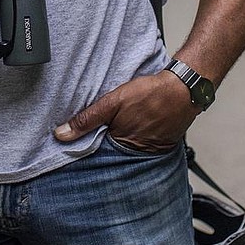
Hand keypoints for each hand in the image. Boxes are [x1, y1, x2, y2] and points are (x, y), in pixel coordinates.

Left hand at [53, 70, 198, 151]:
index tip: (72, 147)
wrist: (183, 89)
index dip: (84, 148)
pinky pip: (139, 146)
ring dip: (117, 144)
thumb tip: (61, 134)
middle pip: (109, 155)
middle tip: (93, 136)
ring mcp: (148, 151)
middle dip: (100, 148)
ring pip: (124, 151)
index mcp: (120, 146)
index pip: (95, 155)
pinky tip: (132, 128)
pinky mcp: (158, 146)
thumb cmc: (150, 94)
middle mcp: (134, 154)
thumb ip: (87, 119)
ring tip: (115, 130)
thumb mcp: (112, 102)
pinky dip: (133, 139)